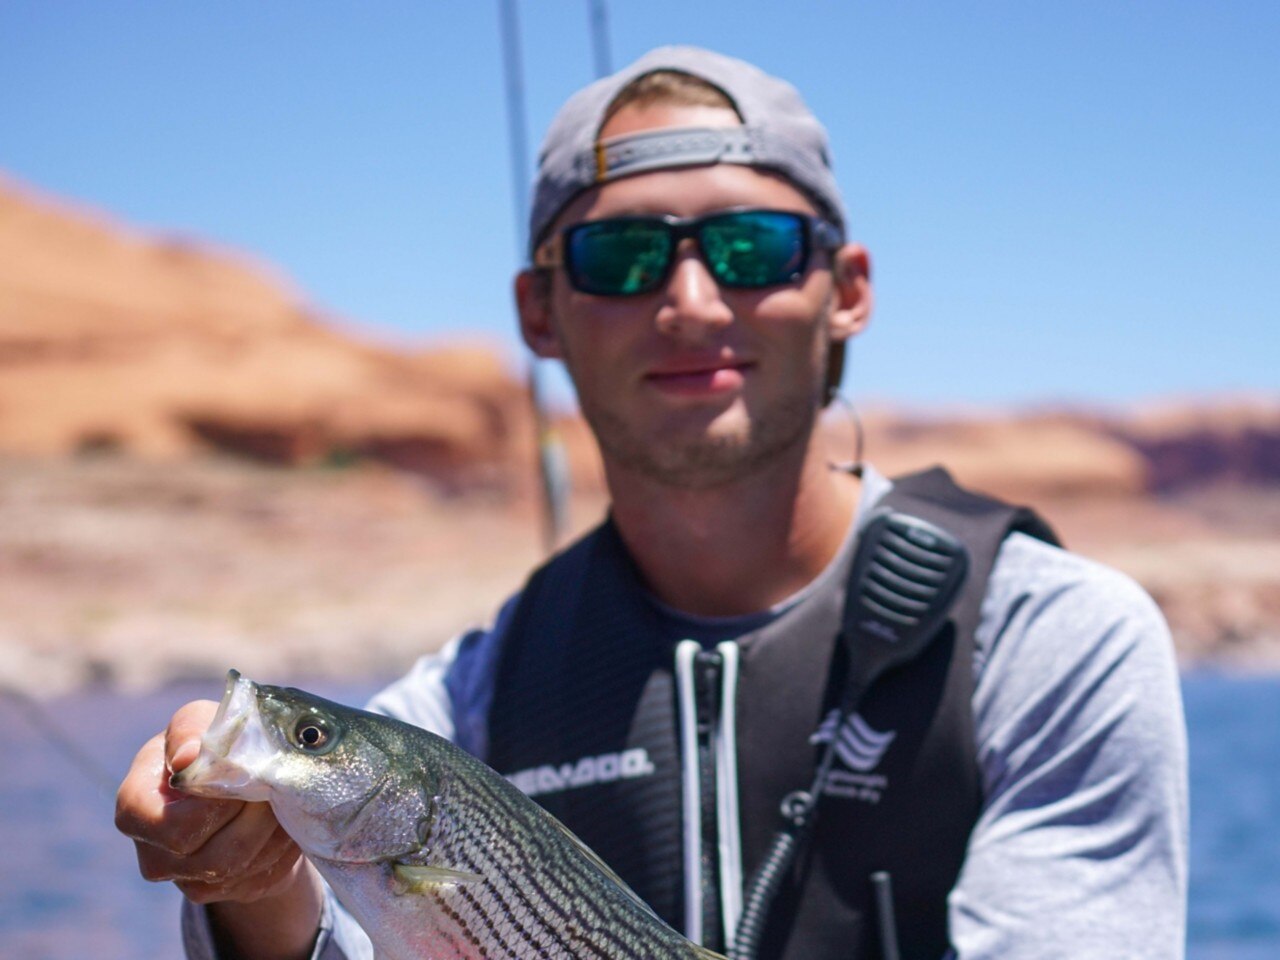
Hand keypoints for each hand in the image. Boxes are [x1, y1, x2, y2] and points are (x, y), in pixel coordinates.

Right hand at [115, 699, 303, 903]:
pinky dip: (281, 846)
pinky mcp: (220, 891)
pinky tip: (284, 817)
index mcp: (134, 809)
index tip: (245, 773)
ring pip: (242, 868)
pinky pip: (260, 877)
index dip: (219, 804)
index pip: (177, 828)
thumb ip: (191, 730)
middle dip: (255, 815)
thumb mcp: (198, 722)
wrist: (233, 779)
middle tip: (278, 782)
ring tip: (285, 795)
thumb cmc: (207, 744)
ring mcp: (186, 881)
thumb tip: (189, 755)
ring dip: (274, 829)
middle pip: (215, 855)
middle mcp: (154, 855)